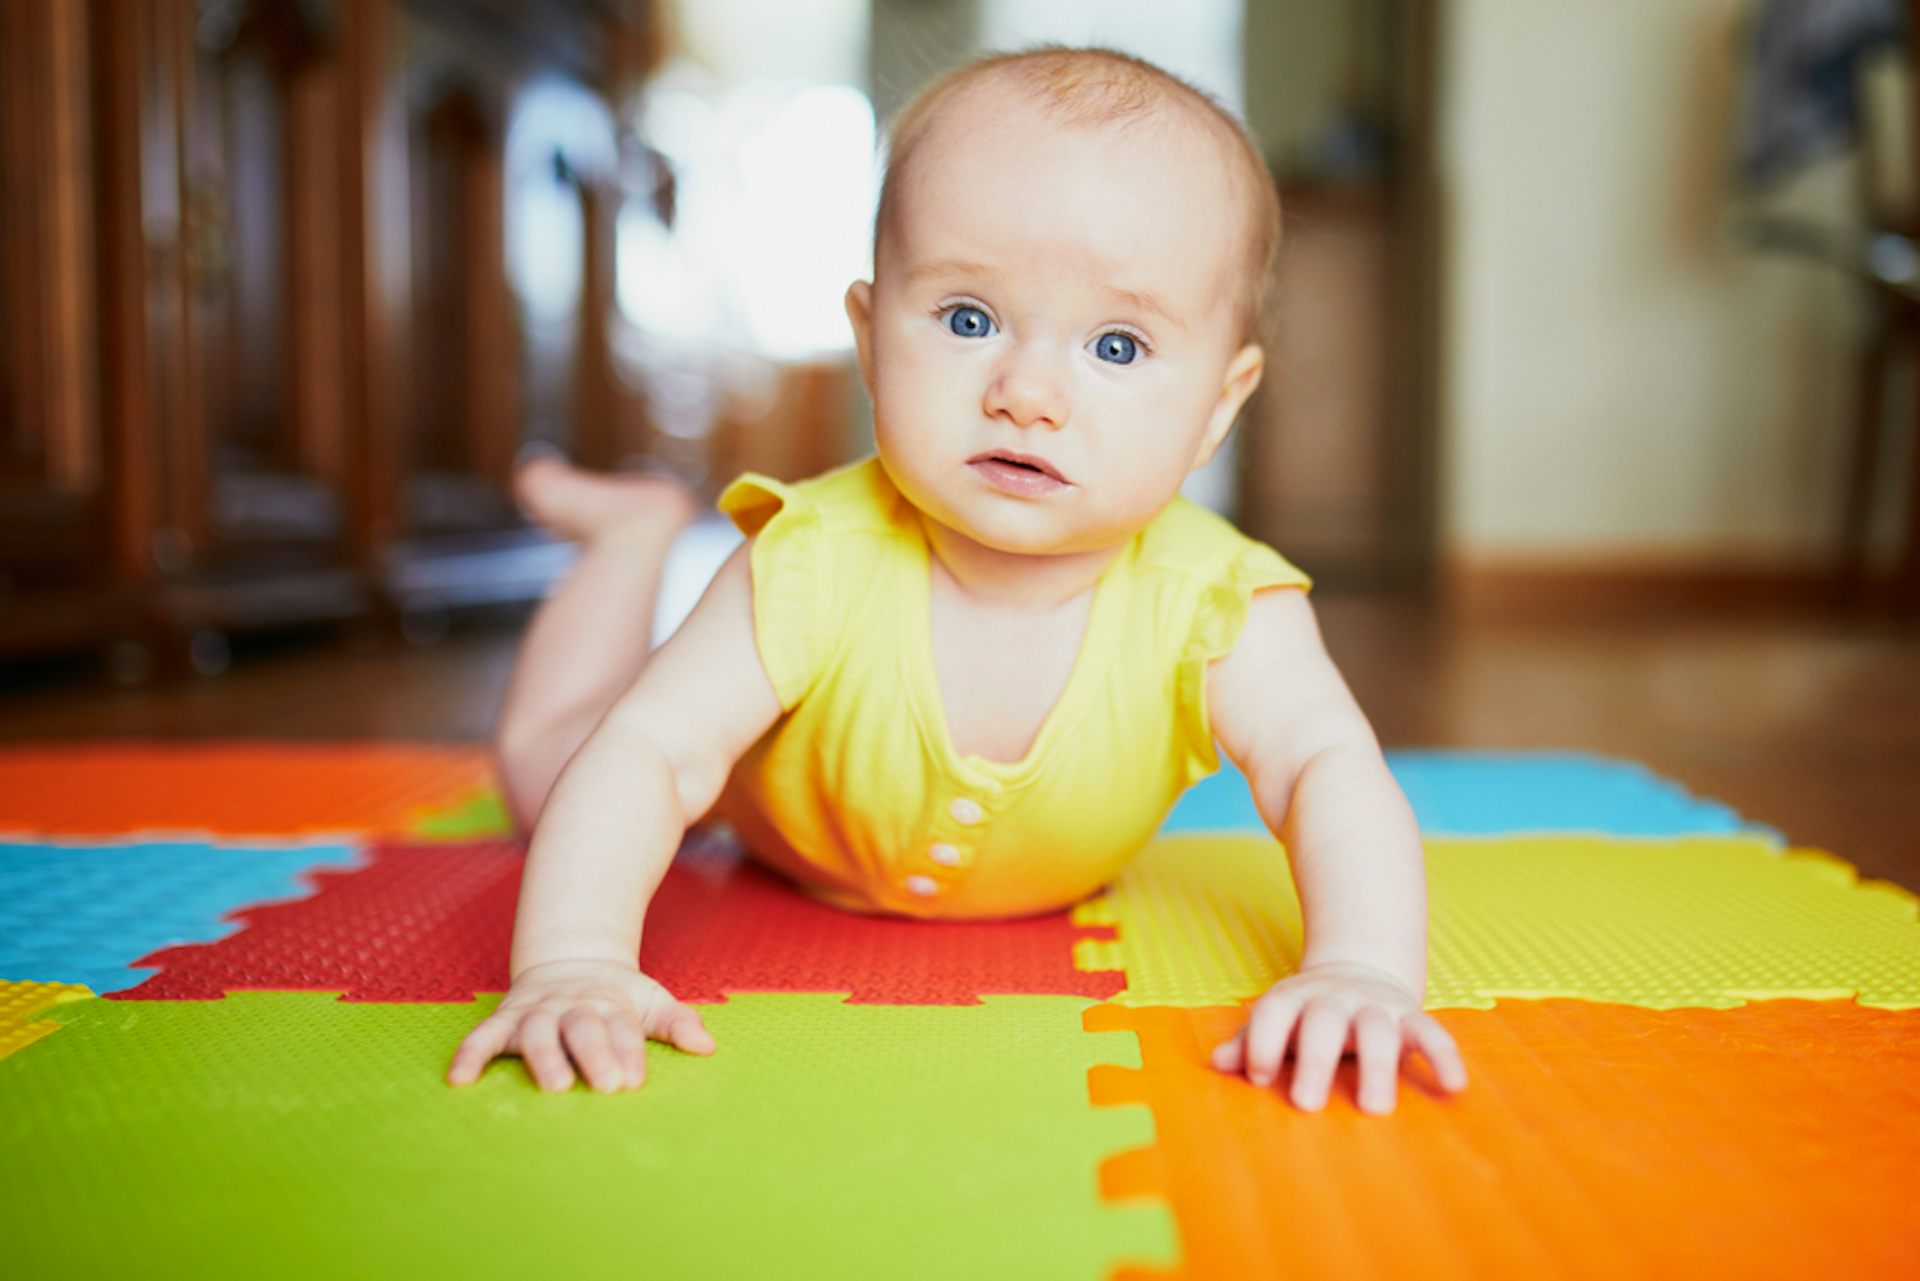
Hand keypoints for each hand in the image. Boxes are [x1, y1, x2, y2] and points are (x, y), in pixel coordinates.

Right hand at [446, 958, 714, 1092]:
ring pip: (537, 1031)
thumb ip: (676, 1023)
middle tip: (607, 1085)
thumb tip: (707, 1046)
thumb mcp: (649, 1002)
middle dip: (594, 1055)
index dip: (628, 1051)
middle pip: (583, 1028)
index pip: (622, 1026)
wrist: (570, 961)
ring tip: (554, 1086)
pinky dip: (469, 1055)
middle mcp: (571, 1005)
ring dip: (544, 1057)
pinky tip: (459, 1080)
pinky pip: (482, 1036)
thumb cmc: (614, 997)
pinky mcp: (505, 1019)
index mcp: (609, 1001)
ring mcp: (536, 1011)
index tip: (635, 1080)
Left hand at [1210, 961, 1467, 1115]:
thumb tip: (1218, 1062)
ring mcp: (1375, 1007)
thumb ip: (1249, 1041)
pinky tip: (1453, 1086)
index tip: (1257, 1077)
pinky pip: (1432, 1032)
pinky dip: (1444, 1056)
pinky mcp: (1410, 1017)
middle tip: (1305, 1103)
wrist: (1357, 971)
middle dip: (1314, 1060)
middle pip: (1323, 1021)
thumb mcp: (1276, 1021)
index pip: (1274, 1012)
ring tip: (1373, 1109)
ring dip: (1377, 1066)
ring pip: (1378, 1029)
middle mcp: (1334, 1000)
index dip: (1261, 1041)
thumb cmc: (1304, 1015)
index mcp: (1294, 1000)